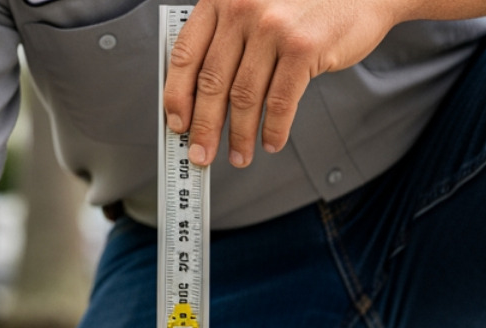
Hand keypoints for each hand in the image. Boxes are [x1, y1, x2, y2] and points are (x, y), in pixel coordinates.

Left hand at [162, 0, 401, 167]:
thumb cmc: (308, 1)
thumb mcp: (258, 4)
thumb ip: (229, 36)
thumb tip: (203, 95)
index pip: (186, 54)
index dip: (177, 95)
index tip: (177, 124)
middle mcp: (243, 9)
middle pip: (211, 82)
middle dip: (204, 127)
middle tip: (201, 153)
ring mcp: (272, 28)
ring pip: (244, 97)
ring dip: (239, 135)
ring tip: (239, 155)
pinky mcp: (303, 47)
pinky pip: (280, 102)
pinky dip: (273, 129)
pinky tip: (271, 142)